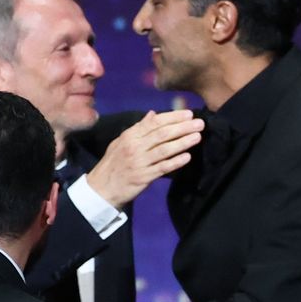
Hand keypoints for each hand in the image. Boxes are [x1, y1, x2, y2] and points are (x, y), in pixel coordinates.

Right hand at [84, 109, 204, 207]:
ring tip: (198, 136)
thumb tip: (153, 114)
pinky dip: (175, 162)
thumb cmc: (114, 163)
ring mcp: (140, 162)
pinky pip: (163, 168)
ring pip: (165, 150)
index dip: (173, 117)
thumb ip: (138, 128)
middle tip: (200, 123)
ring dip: (183, 142)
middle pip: (162, 134)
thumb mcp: (121, 142)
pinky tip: (187, 157)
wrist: (101, 187)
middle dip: (182, 127)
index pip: (154, 123)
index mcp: (130, 136)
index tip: (189, 114)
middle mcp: (135, 147)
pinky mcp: (144, 177)